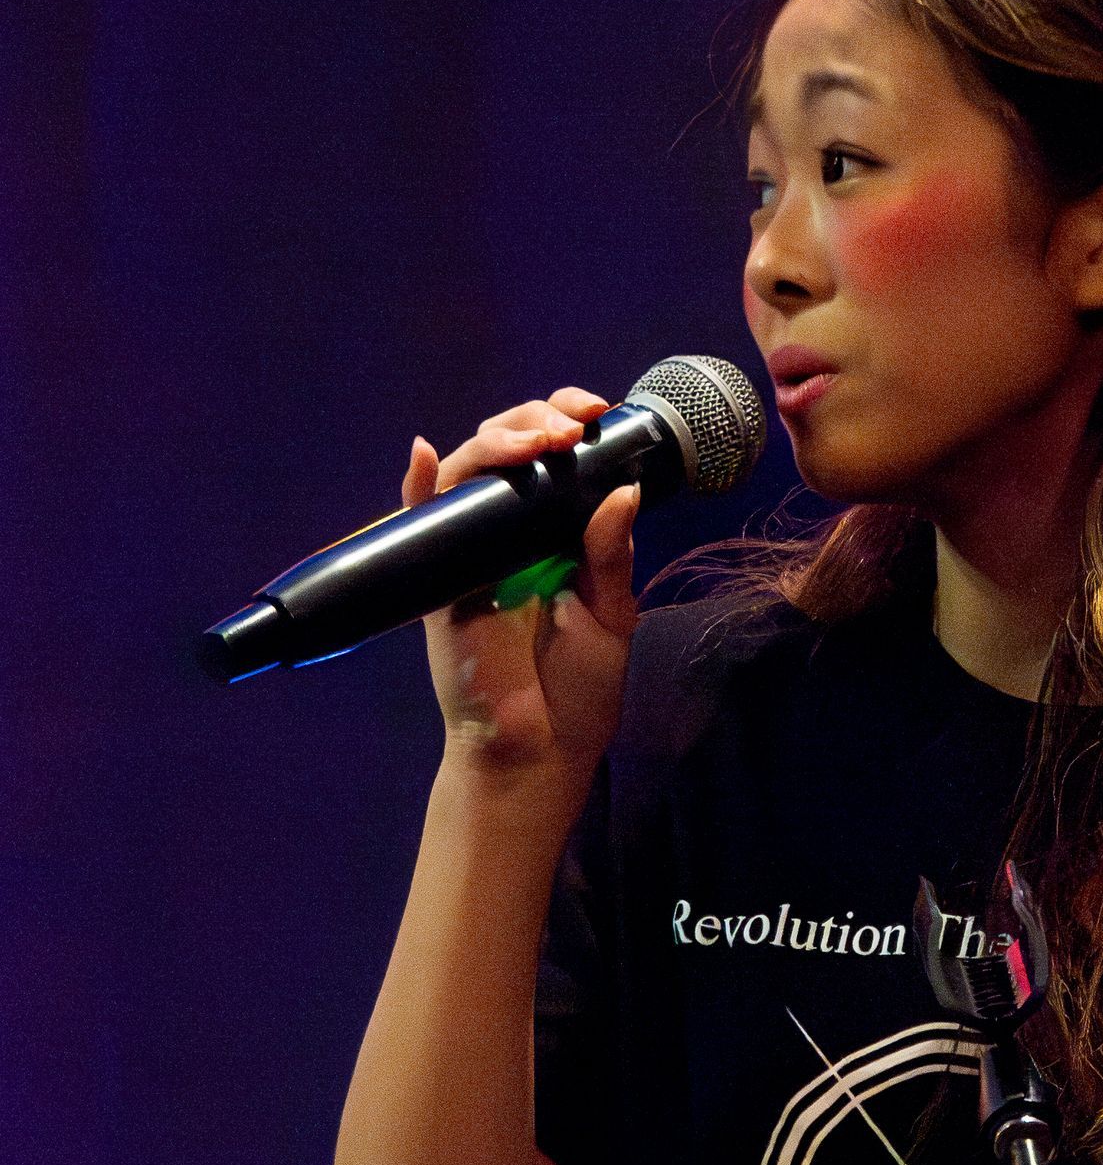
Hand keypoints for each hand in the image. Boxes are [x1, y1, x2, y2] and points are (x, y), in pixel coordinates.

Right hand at [404, 388, 639, 791]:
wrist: (538, 752)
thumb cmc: (577, 689)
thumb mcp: (611, 614)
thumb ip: (612, 553)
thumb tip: (623, 489)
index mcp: (556, 532)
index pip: (553, 456)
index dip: (566, 421)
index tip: (596, 412)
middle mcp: (510, 532)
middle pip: (506, 449)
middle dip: (534, 420)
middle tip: (567, 428)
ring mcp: (470, 553)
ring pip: (466, 474)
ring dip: (494, 442)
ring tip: (531, 441)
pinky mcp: (438, 582)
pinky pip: (419, 525)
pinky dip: (417, 487)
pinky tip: (424, 454)